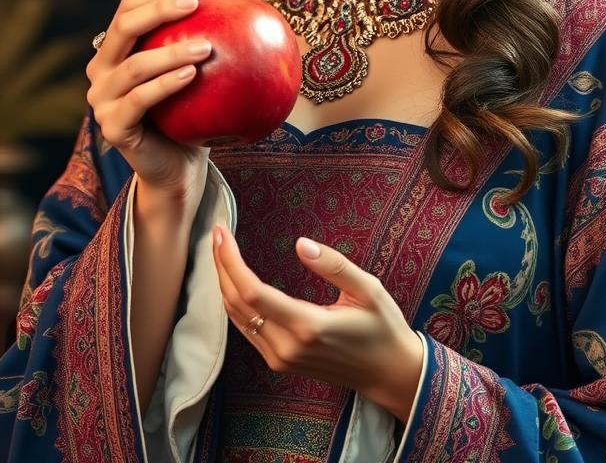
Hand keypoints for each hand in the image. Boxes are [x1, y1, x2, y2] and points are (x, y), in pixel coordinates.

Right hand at [86, 0, 212, 211]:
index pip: (128, 8)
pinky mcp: (113, 127)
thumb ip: (202, 27)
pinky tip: (192, 74)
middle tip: (195, 3)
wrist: (179, 165)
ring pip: (134, 65)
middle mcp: (100, 71)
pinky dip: (166, 84)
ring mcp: (102, 101)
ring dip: (171, 51)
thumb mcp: (195, 67)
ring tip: (206, 46)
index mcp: (114, 50)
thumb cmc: (188, 111)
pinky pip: (140, 100)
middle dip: (159, 9)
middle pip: (123, 27)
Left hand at [211, 223, 423, 423]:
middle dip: (222, 265)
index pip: (253, 292)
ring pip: (237, 318)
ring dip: (224, 282)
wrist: (388, 373)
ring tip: (221, 249)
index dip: (231, 261)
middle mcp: (288, 347)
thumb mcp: (368, 289)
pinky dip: (234, 300)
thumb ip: (333, 265)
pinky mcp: (279, 361)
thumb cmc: (382, 327)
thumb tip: (300, 244)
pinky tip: (233, 278)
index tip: (223, 233)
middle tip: (217, 233)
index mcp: (308, 326)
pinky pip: (246, 328)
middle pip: (237, 303)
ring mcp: (281, 358)